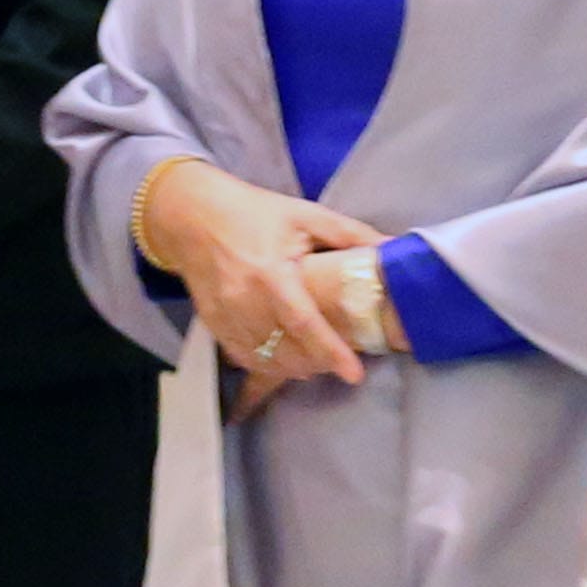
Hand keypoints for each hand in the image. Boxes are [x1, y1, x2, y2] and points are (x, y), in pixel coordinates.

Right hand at [136, 158, 383, 392]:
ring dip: (293, 367)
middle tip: (339, 362)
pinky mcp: (211, 320)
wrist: (189, 213)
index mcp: (270, 271)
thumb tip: (397, 247)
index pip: (304, 322)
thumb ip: (351, 234)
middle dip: (317, 363)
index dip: (331, 351)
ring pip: (264, 357)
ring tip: (315, 364)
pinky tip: (283, 360)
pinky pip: (242, 355)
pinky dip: (265, 364)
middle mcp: (243, 297)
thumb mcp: (304, 214)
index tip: (354, 374)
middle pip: (285, 349)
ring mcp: (224, 312)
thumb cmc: (252, 212)